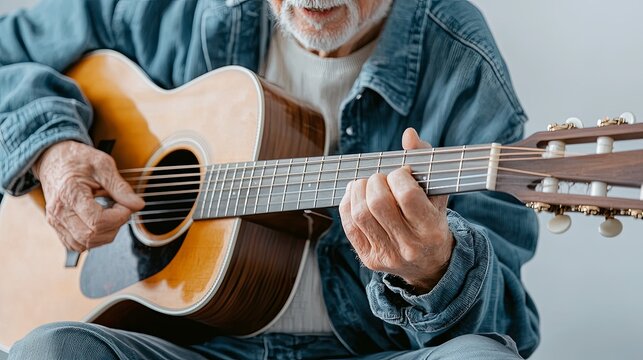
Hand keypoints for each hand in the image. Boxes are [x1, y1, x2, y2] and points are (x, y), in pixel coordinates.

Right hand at [33, 141, 144, 251]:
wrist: (53, 158)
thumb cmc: (77, 159)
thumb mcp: (103, 165)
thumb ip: (120, 187)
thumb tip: (137, 205)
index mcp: (70, 194)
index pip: (97, 221)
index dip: (119, 217)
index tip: (126, 205)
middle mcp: (59, 212)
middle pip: (91, 236)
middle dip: (114, 226)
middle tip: (120, 209)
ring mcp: (56, 221)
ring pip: (84, 244)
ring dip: (105, 234)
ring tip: (111, 214)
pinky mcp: (57, 226)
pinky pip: (76, 244)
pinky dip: (93, 238)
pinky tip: (101, 222)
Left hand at [339, 128, 453, 293]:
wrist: (430, 264)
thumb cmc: (432, 219)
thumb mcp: (437, 192)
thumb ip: (424, 159)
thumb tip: (408, 134)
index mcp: (431, 229)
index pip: (407, 195)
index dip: (399, 176)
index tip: (402, 172)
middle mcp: (409, 246)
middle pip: (378, 204)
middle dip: (375, 181)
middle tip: (381, 178)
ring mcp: (387, 255)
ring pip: (360, 214)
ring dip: (359, 190)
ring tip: (367, 184)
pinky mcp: (369, 258)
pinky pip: (349, 226)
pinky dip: (348, 204)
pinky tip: (356, 195)